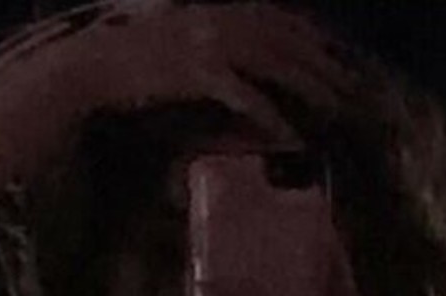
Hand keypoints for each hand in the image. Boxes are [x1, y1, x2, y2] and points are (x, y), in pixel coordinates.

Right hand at [75, 2, 352, 129]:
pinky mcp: (199, 71)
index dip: (313, 40)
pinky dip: (268, 113)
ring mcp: (211, 42)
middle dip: (323, 63)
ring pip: (275, 62)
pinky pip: (245, 94)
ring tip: (334, 111)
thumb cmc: (132, 64)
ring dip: (308, 86)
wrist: (92, 66)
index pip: (280, 20)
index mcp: (219, 8)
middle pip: (286, 39)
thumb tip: (241, 76)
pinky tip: (289, 133)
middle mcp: (221, 17)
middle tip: (353, 89)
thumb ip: (212, 53)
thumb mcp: (180, 47)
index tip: (339, 61)